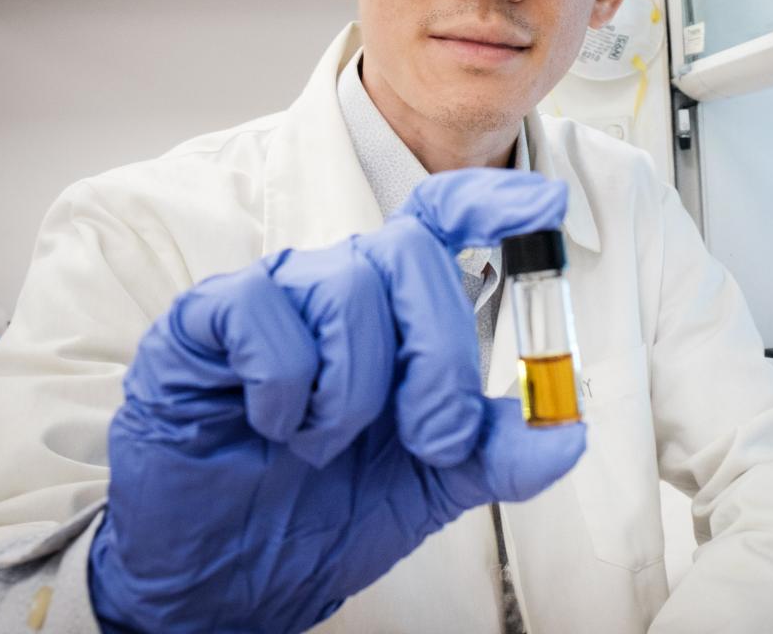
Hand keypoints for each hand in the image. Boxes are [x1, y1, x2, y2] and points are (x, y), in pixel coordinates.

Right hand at [88, 169, 584, 633]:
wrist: (235, 574)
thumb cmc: (328, 509)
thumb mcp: (436, 484)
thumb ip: (502, 451)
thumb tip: (570, 429)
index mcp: (396, 308)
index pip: (440, 219)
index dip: (490, 199)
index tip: (546, 204)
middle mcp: (337, 286)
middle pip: (409, 253)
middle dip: (438, 353)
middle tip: (432, 437)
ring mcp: (272, 299)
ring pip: (344, 285)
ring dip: (353, 387)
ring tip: (327, 443)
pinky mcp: (202, 324)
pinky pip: (259, 311)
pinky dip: (283, 385)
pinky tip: (273, 425)